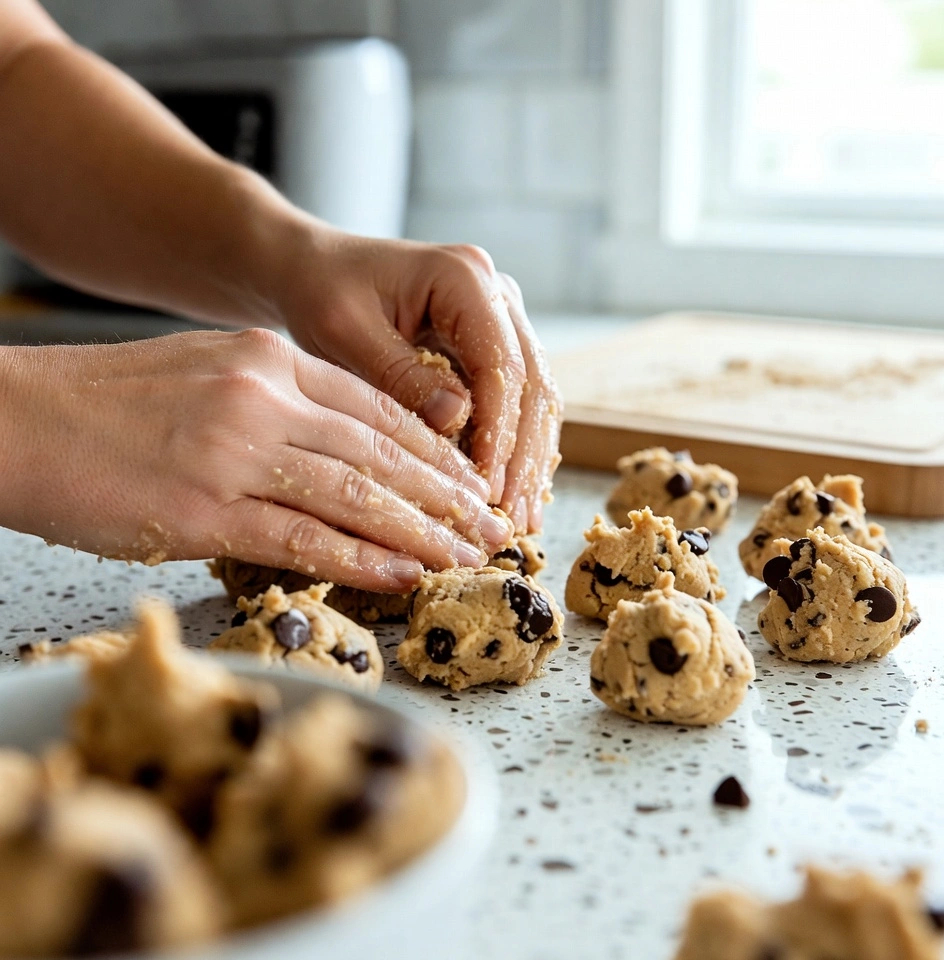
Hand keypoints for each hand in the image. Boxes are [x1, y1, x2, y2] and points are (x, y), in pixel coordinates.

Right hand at [0, 329, 513, 590]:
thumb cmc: (106, 404)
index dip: (437, 452)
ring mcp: (237, 453)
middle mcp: (263, 397)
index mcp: (268, 359)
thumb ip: (276, 403)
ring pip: (358, 496)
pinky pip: (306, 538)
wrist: (14, 420)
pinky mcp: (206, 511)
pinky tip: (404, 575)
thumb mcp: (206, 372)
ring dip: (424, 532)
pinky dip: (364, 560)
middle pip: (383, 453)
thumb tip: (339, 452)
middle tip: (495, 526)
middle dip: (449, 495)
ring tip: (468, 557)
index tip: (473, 482)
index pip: (379, 409)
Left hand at [279, 227, 562, 533]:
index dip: (500, 430)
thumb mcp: (346, 330)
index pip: (500, 363)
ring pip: (534, 397)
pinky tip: (510, 493)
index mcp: (464, 277)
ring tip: (520, 518)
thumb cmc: (322, 293)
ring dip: (528, 459)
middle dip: (523, 455)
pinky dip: (515, 448)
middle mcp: (496, 294)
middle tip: (512, 517)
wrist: (316, 271)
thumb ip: (399, 372)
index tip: (489, 486)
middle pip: (531, 383)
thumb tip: (457, 419)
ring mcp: (501, 320)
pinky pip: (516, 402)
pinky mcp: (492, 346)